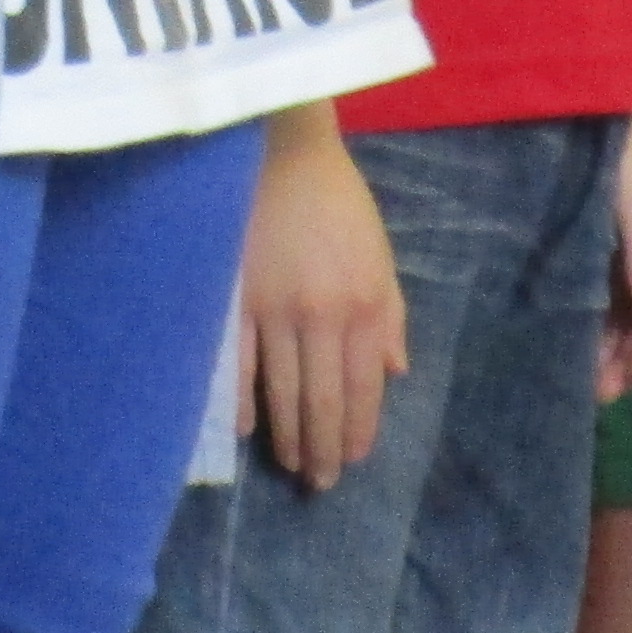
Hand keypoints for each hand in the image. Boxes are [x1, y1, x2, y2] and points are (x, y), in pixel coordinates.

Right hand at [239, 103, 407, 489]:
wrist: (284, 150)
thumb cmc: (336, 202)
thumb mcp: (379, 254)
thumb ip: (389, 315)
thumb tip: (394, 373)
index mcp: (366, 305)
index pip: (364, 386)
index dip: (359, 430)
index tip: (353, 460)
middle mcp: (326, 315)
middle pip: (324, 399)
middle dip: (325, 447)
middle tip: (320, 482)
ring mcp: (277, 309)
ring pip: (283, 391)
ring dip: (290, 436)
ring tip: (292, 464)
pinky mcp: (237, 297)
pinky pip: (238, 362)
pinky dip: (241, 401)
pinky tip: (245, 429)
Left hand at [600, 108, 631, 398]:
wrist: (588, 87)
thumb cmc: (617, 137)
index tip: (618, 384)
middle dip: (626, 357)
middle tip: (590, 390)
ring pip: (628, 307)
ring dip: (611, 342)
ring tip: (578, 372)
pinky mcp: (605, 231)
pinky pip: (608, 286)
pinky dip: (596, 315)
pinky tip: (571, 329)